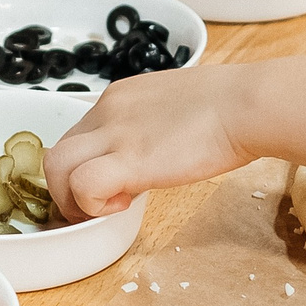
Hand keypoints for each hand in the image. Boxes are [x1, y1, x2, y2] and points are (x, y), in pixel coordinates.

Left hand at [46, 64, 259, 219]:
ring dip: (74, 198)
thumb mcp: (177, 106)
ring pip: (56, 168)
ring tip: (110, 207)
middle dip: (68, 188)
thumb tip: (155, 151)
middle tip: (101, 204)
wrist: (249, 103)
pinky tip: (125, 204)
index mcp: (119, 98)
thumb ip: (154, 126)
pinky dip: (93, 204)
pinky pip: (82, 186)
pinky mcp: (130, 160)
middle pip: (57, 153)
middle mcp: (108, 111)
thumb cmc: (232, 106)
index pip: (77, 135)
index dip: (87, 166)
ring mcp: (115, 134)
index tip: (114, 182)